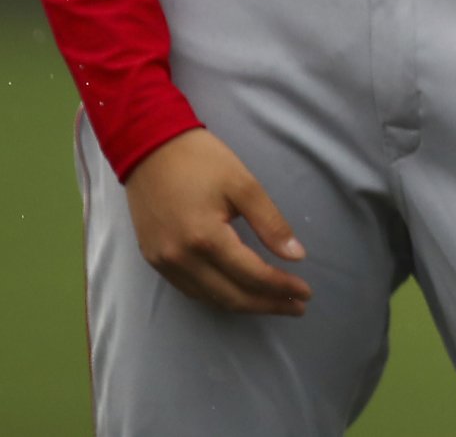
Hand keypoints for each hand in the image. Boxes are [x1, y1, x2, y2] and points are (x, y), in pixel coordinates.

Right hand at [124, 127, 311, 315]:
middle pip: (231, 296)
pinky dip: (218, 296)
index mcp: (205, 238)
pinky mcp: (154, 261)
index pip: (251, 275)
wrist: (149, 148)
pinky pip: (191, 290)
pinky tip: (238, 292)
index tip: (306, 293)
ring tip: (275, 302)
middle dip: (267, 304)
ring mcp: (163, 264)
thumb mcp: (244, 184)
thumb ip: (270, 222)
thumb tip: (296, 256)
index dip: (281, 286)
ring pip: (210, 298)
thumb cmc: (202, 161)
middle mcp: (181, 259)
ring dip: (244, 304)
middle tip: (297, 306)